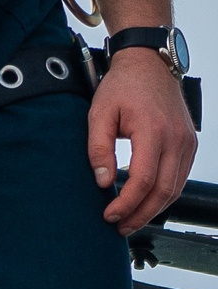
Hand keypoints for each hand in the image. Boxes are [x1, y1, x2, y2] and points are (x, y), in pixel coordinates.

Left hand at [88, 47, 196, 233]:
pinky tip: (146, 201)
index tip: (109, 214)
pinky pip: (180, 178)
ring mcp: (186, 142)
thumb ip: (99, 147)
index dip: (127, 203)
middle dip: (140, 214)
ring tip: (130, 219)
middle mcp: (176, 139)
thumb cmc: (122, 85)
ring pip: (175, 189)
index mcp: (152, 130)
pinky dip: (164, 194)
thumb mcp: (100, 111)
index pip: (143, 180)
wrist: (148, 62)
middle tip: (119, 226)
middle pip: (163, 192)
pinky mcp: (189, 144)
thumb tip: (102, 181)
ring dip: (153, 209)